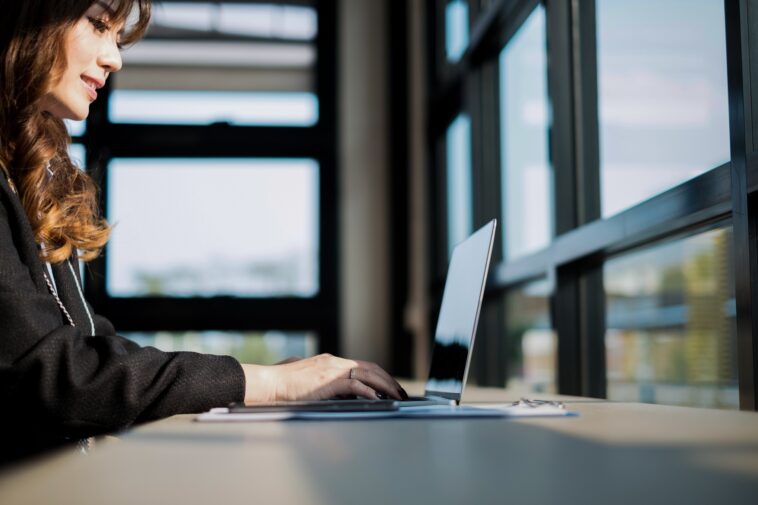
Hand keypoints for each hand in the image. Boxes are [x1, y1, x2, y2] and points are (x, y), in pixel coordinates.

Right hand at [241, 354, 407, 402]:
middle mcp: (333, 362)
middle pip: (370, 368)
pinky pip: (354, 385)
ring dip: (384, 386)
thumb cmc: (283, 386)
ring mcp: (331, 369)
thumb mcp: (309, 384)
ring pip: (367, 374)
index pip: (362, 366)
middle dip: (388, 380)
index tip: (390, 385)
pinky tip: (376, 399)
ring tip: (396, 396)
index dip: (379, 375)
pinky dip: (367, 391)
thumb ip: (325, 387)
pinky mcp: (327, 380)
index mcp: (330, 362)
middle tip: (400, 392)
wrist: (269, 383)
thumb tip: (338, 397)